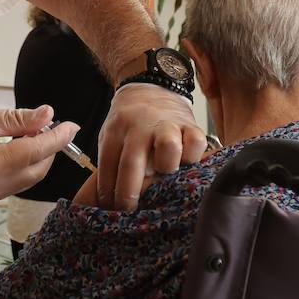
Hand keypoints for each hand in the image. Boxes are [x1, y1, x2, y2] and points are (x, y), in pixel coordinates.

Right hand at [0, 106, 77, 202]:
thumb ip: (19, 119)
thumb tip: (48, 115)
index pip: (36, 151)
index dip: (58, 137)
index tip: (72, 125)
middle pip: (38, 168)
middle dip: (50, 148)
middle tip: (46, 125)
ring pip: (31, 178)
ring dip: (39, 157)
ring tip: (32, 134)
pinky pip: (19, 182)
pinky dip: (26, 166)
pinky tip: (21, 149)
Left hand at [97, 83, 206, 209]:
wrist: (152, 88)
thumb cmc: (130, 123)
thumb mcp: (112, 136)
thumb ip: (109, 163)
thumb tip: (102, 201)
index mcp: (116, 130)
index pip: (107, 166)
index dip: (107, 192)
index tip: (110, 209)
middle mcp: (140, 126)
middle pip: (132, 163)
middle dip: (129, 193)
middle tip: (129, 210)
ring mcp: (167, 125)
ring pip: (168, 148)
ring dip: (165, 168)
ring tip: (164, 178)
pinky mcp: (191, 125)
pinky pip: (196, 143)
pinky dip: (193, 157)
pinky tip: (186, 164)